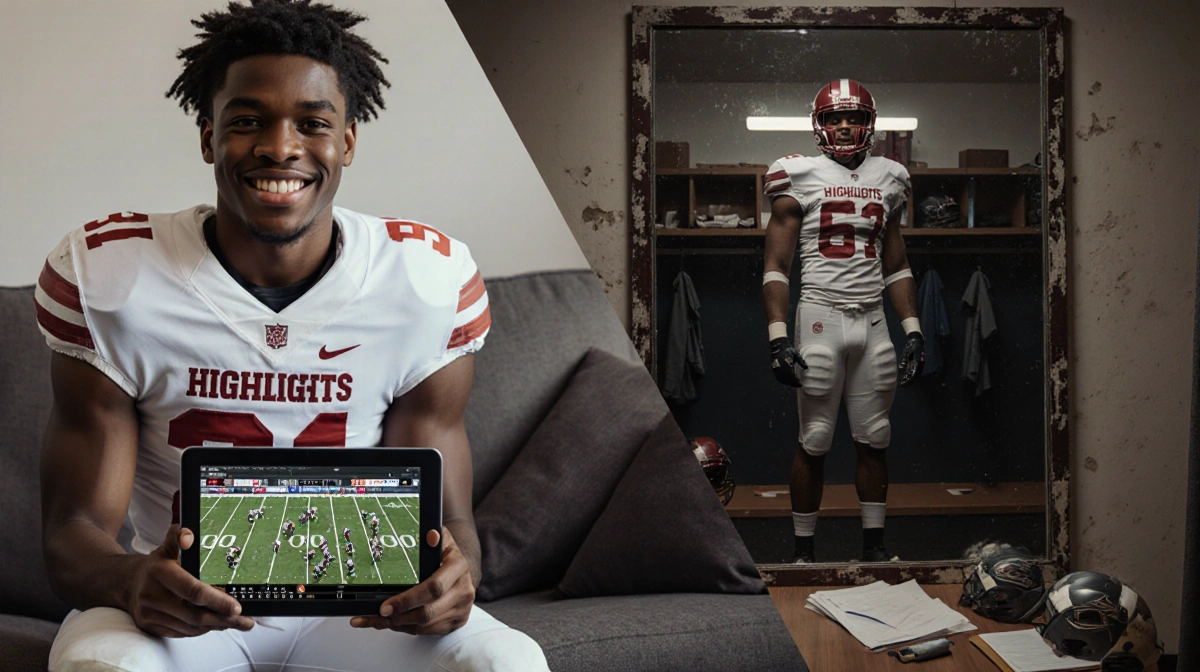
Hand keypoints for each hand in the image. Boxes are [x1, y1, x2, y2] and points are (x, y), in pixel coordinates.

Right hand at [124, 525, 254, 637]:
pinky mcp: (151, 627)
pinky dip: (200, 630)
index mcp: (160, 573)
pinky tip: (214, 625)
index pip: (193, 591)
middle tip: (245, 621)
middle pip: (194, 615)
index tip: (236, 607)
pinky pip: (181, 633)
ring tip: (234, 623)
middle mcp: (152, 596)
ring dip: (215, 627)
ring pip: (189, 627)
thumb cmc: (155, 566)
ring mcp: (150, 614)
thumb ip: (178, 538)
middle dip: (223, 619)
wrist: (126, 583)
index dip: (217, 600)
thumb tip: (188, 535)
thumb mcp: (166, 548)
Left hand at [351, 527, 473, 634]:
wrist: (462, 569)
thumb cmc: (443, 553)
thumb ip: (431, 537)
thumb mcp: (439, 540)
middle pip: (428, 612)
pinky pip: (430, 631)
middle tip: (379, 615)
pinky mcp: (458, 621)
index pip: (433, 588)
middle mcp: (465, 589)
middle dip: (399, 617)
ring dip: (400, 625)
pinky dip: (409, 629)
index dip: (407, 600)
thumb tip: (430, 535)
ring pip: (427, 626)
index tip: (385, 605)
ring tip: (380, 620)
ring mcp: (463, 608)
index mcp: (459, 567)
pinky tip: (395, 622)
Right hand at [770, 336, 806, 386]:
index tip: (800, 384)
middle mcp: (781, 367)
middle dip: (793, 383)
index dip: (796, 381)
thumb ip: (801, 362)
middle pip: (787, 379)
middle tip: (798, 385)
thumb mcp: (796, 355)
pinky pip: (778, 377)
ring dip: (788, 383)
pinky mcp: (774, 368)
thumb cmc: (788, 350)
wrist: (778, 346)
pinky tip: (786, 382)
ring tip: (793, 384)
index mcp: (787, 364)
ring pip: (782, 379)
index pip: (792, 376)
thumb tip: (806, 368)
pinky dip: (782, 381)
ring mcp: (777, 368)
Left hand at [899, 332, 924, 385]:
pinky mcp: (917, 363)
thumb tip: (900, 368)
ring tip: (903, 383)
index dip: (910, 378)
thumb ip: (904, 360)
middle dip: (909, 380)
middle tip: (903, 385)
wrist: (917, 341)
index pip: (914, 372)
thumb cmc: (911, 346)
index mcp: (917, 361)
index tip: (905, 382)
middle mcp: (920, 364)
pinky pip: (915, 371)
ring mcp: (919, 364)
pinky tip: (905, 378)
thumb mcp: (907, 352)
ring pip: (915, 374)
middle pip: (915, 375)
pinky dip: (910, 375)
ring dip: (910, 379)